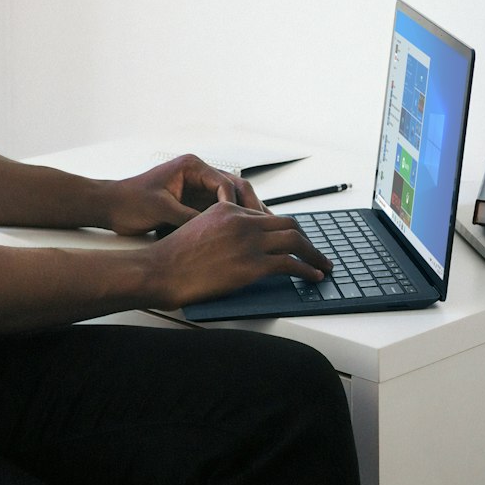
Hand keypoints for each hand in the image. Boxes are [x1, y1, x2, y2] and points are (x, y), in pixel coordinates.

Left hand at [103, 153, 265, 235]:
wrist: (110, 206)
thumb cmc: (129, 201)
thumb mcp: (161, 210)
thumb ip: (188, 218)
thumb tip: (214, 231)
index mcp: (191, 167)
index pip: (225, 182)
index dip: (238, 204)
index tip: (246, 222)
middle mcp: (198, 175)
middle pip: (235, 188)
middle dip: (251, 208)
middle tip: (266, 227)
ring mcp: (197, 188)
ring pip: (231, 201)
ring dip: (245, 216)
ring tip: (262, 233)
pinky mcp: (194, 203)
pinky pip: (220, 212)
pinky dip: (232, 222)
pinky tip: (242, 237)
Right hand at [145, 200, 333, 309]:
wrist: (160, 269)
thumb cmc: (173, 256)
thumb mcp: (197, 228)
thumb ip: (221, 229)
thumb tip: (237, 244)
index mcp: (228, 208)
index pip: (266, 216)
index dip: (284, 231)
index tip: (295, 242)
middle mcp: (241, 219)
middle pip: (287, 224)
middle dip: (307, 240)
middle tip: (317, 253)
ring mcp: (248, 241)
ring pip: (294, 240)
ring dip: (314, 254)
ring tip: (323, 265)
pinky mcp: (251, 264)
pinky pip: (289, 264)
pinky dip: (307, 269)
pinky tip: (313, 276)